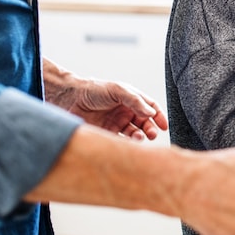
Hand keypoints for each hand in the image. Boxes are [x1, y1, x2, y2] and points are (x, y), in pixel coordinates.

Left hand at [42, 58, 167, 139]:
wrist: (70, 99)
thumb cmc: (94, 90)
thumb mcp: (118, 90)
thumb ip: (135, 101)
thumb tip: (151, 113)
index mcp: (131, 99)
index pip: (150, 107)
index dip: (158, 116)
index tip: (164, 126)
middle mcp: (125, 112)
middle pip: (144, 122)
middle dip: (150, 129)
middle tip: (152, 134)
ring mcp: (116, 123)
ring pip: (134, 133)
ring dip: (139, 137)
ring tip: (138, 138)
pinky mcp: (106, 133)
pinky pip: (120, 141)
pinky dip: (126, 144)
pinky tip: (127, 143)